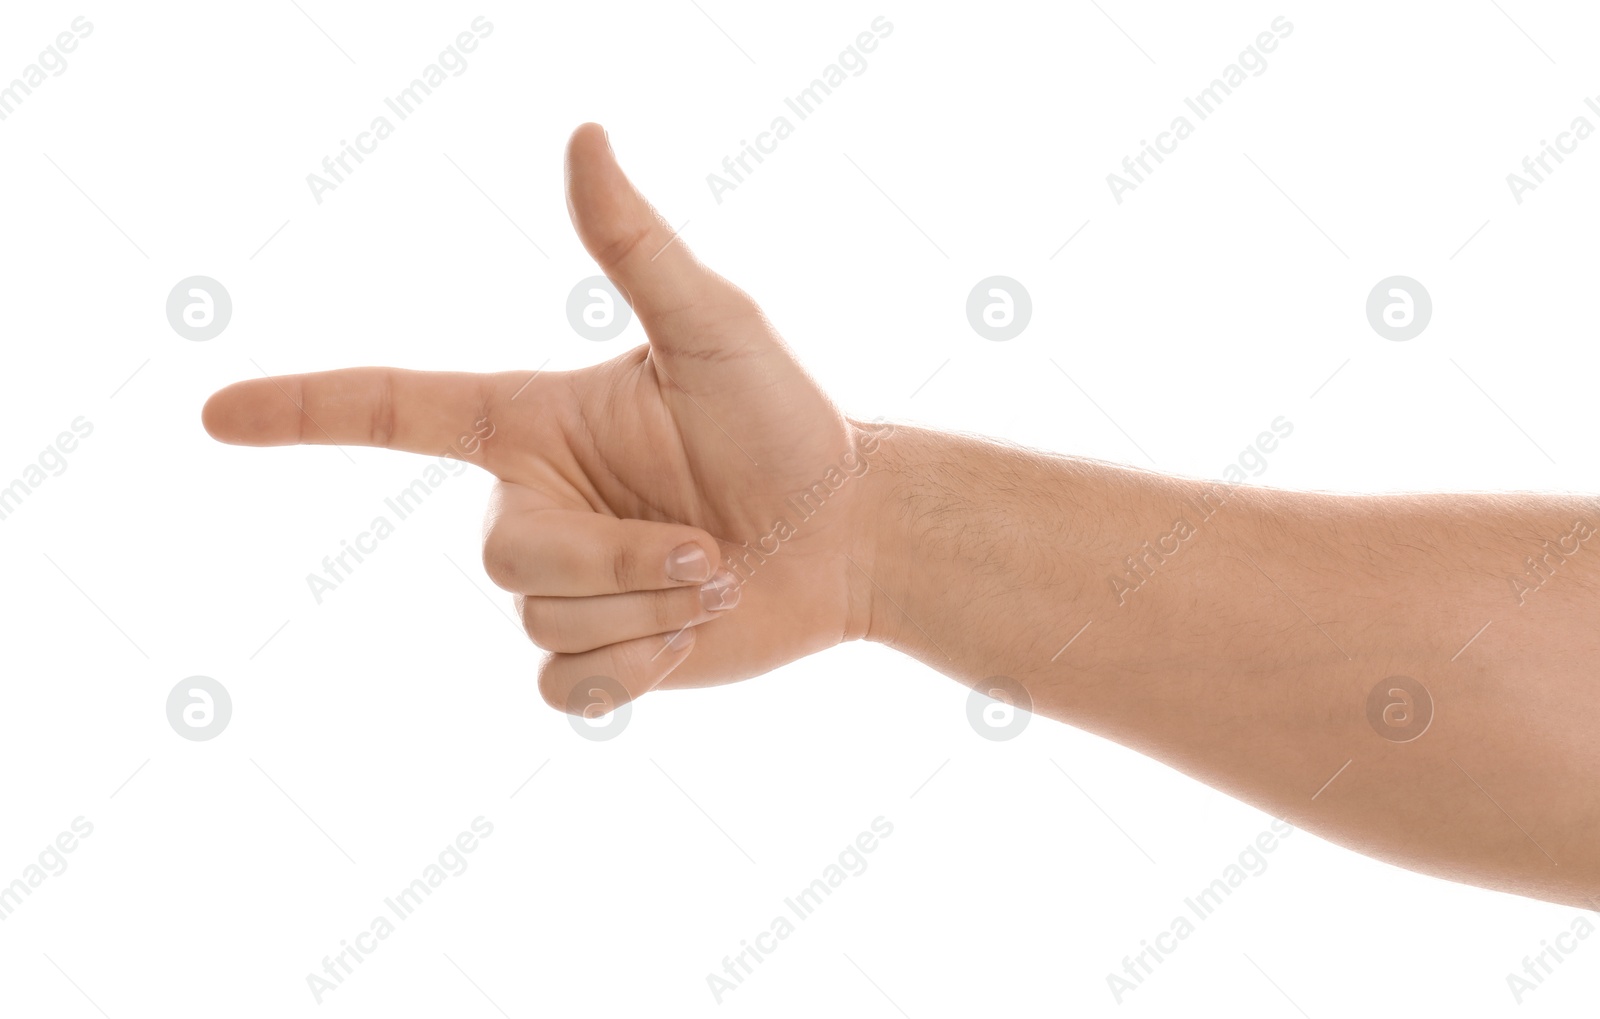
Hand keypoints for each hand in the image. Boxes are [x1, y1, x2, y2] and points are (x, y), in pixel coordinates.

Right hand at [203, 123, 887, 713]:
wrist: (848, 535)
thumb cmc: (787, 422)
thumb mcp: (715, 328)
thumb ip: (638, 249)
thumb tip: (585, 135)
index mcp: (535, 424)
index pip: (397, 411)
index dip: (305, 409)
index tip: (215, 413)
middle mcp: (535, 504)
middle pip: (502, 560)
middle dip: (617, 561)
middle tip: (710, 544)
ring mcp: (563, 585)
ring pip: (544, 627)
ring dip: (650, 610)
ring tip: (718, 572)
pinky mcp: (596, 655)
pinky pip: (566, 690)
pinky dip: (639, 671)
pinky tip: (693, 636)